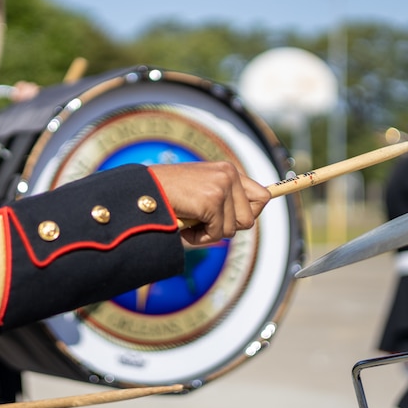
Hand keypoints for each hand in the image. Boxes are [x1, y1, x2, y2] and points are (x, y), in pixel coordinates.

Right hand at [149, 162, 268, 245]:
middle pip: (249, 219)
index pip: (262, 196)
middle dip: (226, 227)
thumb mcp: (200, 190)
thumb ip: (222, 199)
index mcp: (227, 170)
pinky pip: (217, 234)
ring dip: (210, 233)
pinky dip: (200, 237)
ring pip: (232, 230)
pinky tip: (186, 226)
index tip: (237, 221)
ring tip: (190, 221)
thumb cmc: (167, 194)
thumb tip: (247, 220)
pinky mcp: (212, 201)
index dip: (251, 213)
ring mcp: (222, 187)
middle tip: (204, 223)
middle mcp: (229, 175)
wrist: (144, 191)